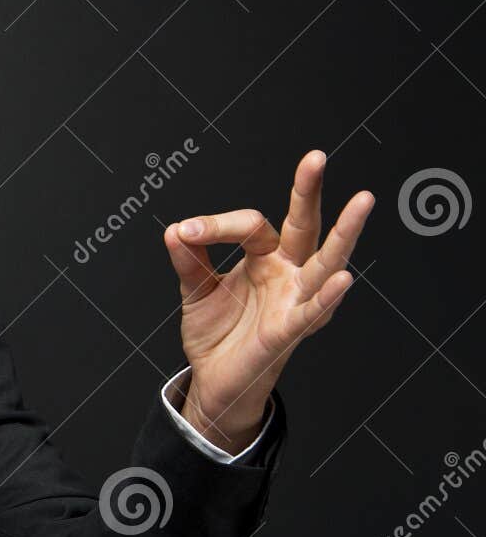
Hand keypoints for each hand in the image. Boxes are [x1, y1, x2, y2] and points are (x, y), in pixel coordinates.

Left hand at [164, 149, 373, 454]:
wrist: (213, 378)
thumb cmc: (217, 331)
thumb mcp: (195, 290)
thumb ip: (189, 260)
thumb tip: (175, 229)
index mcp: (265, 257)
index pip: (251, 225)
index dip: (217, 226)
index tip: (185, 231)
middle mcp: (287, 272)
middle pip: (304, 225)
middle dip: (309, 191)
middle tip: (316, 157)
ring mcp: (292, 300)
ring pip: (325, 262)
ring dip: (344, 233)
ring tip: (362, 201)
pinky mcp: (289, 331)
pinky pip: (312, 312)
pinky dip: (328, 296)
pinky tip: (345, 278)